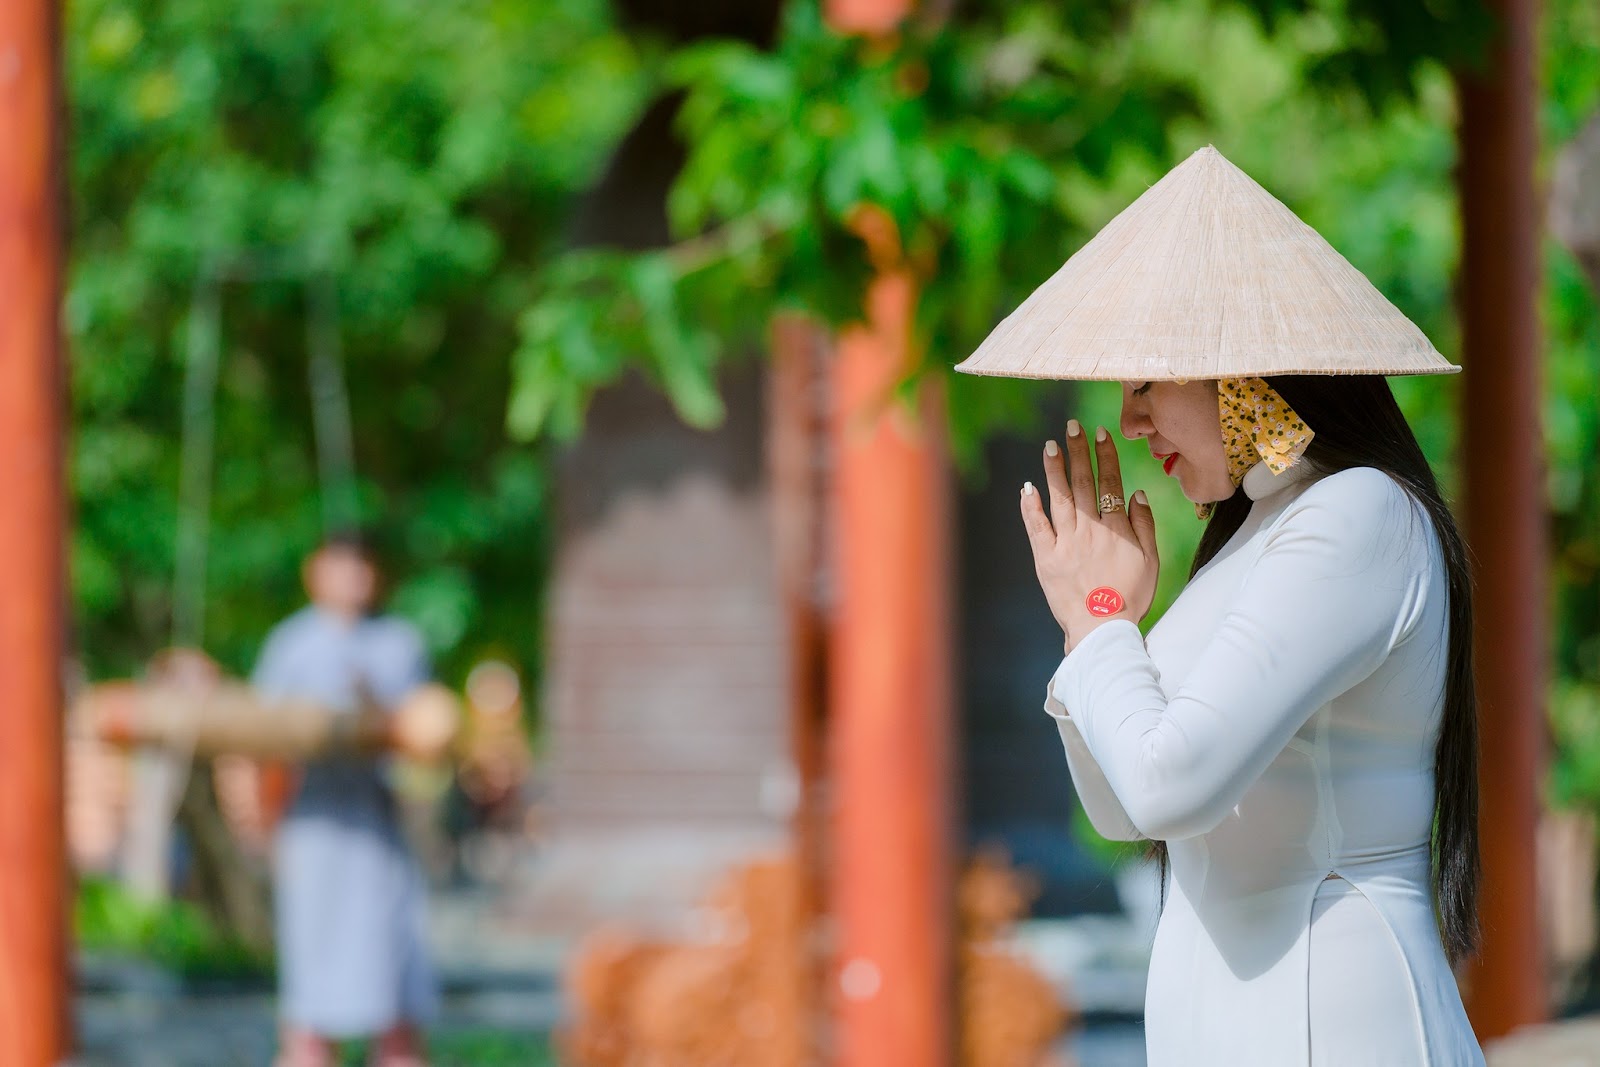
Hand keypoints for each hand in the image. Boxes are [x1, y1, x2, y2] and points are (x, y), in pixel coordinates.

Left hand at [1019, 420, 1159, 650]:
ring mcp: (1066, 543)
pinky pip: (1036, 528)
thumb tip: (1137, 493)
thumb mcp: (1150, 561)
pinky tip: (1027, 487)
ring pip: (1059, 498)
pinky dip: (1030, 507)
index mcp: (1116, 529)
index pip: (1111, 483)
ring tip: (1050, 445)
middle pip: (1083, 483)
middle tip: (1072, 426)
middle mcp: (1090, 530)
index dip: (1105, 456)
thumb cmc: (1129, 597)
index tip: (1100, 433)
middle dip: (1078, 452)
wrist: (1102, 629)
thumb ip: (1144, 525)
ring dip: (1054, 469)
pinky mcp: (1046, 558)